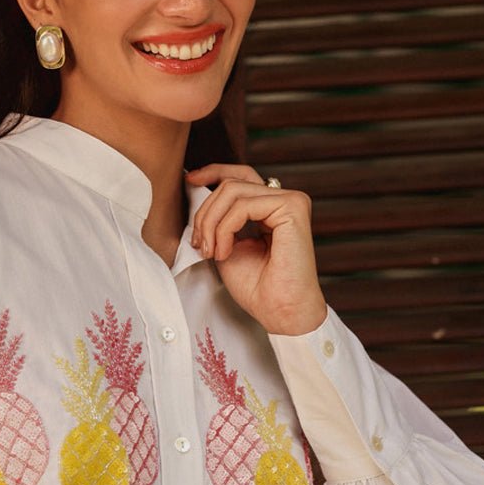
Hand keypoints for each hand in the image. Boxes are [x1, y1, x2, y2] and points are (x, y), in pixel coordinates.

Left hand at [185, 164, 327, 336]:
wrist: (280, 312)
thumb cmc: (258, 288)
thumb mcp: (226, 244)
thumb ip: (217, 219)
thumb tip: (194, 188)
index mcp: (271, 208)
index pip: (240, 177)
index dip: (213, 173)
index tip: (190, 181)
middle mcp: (284, 200)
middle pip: (231, 184)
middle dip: (205, 213)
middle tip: (200, 244)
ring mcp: (291, 201)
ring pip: (233, 190)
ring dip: (212, 223)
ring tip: (211, 251)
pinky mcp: (292, 207)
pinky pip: (243, 206)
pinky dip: (225, 229)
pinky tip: (225, 253)